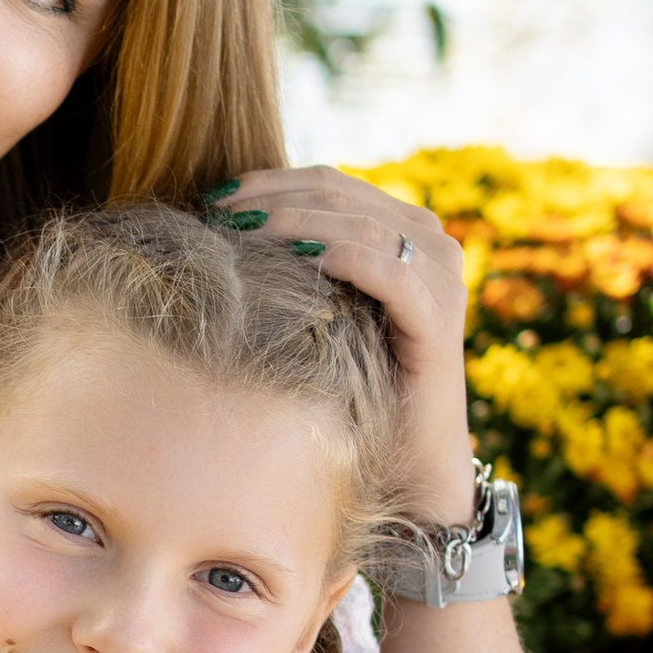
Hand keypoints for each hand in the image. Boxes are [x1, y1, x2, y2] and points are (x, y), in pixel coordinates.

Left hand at [207, 167, 473, 520]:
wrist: (408, 469)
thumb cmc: (357, 393)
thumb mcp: (323, 316)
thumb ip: (300, 267)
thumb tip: (222, 229)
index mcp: (404, 233)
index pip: (328, 183)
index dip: (268, 183)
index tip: (210, 197)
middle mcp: (432, 245)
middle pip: (339, 193)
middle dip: (271, 197)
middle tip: (215, 210)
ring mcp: (441, 280)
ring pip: (361, 223)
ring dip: (295, 220)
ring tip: (241, 231)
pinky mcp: (439, 320)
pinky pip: (389, 272)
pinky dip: (342, 256)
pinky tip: (297, 259)